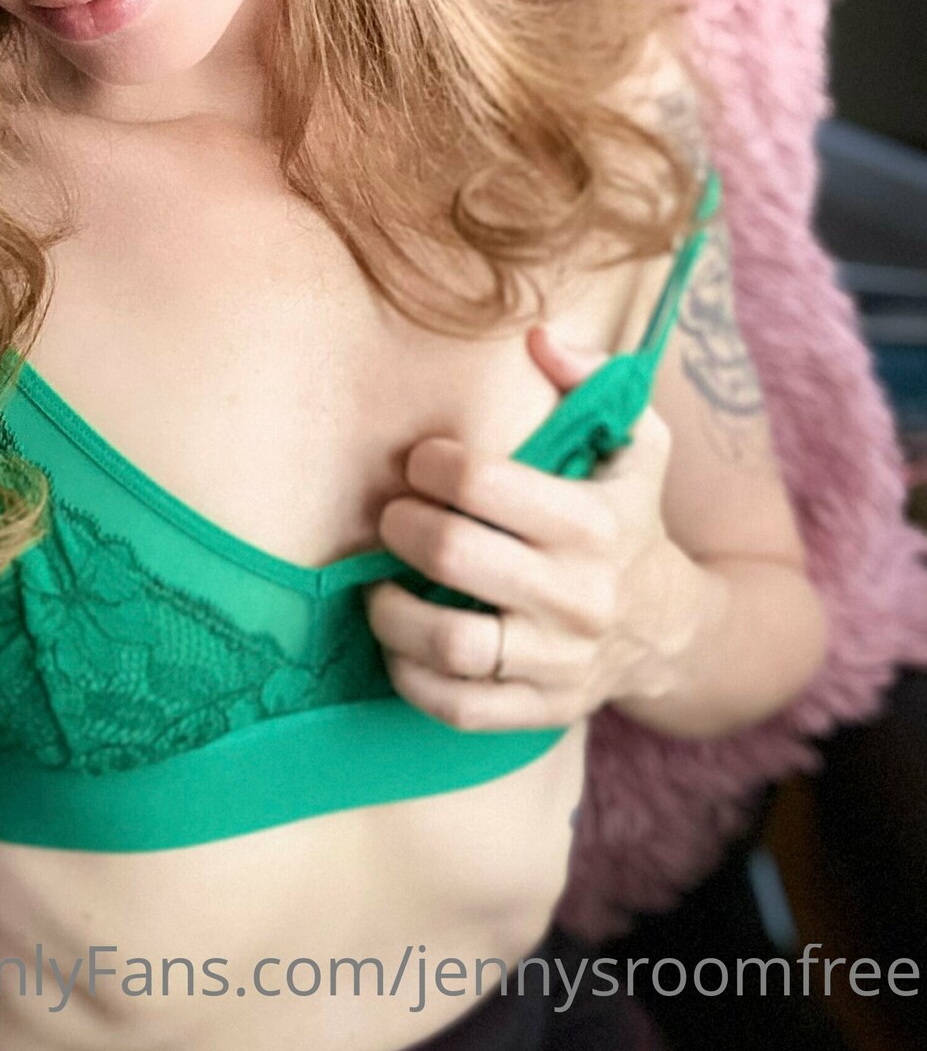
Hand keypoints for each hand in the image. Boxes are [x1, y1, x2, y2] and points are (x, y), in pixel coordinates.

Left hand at [364, 324, 705, 731]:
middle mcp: (578, 596)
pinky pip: (457, 707)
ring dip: (393, 609)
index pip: (487, 484)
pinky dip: (410, 677)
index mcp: (596, 523)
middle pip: (457, 556)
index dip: (434, 464)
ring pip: (452, 643)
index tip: (420, 462)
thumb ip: (593, 379)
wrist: (672, 630)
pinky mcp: (540, 712)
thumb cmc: (632, 518)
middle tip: (391, 516)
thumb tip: (537, 338)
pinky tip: (397, 642)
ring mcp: (558, 663)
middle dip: (404, 526)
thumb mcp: (636, 441)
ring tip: (378, 584)